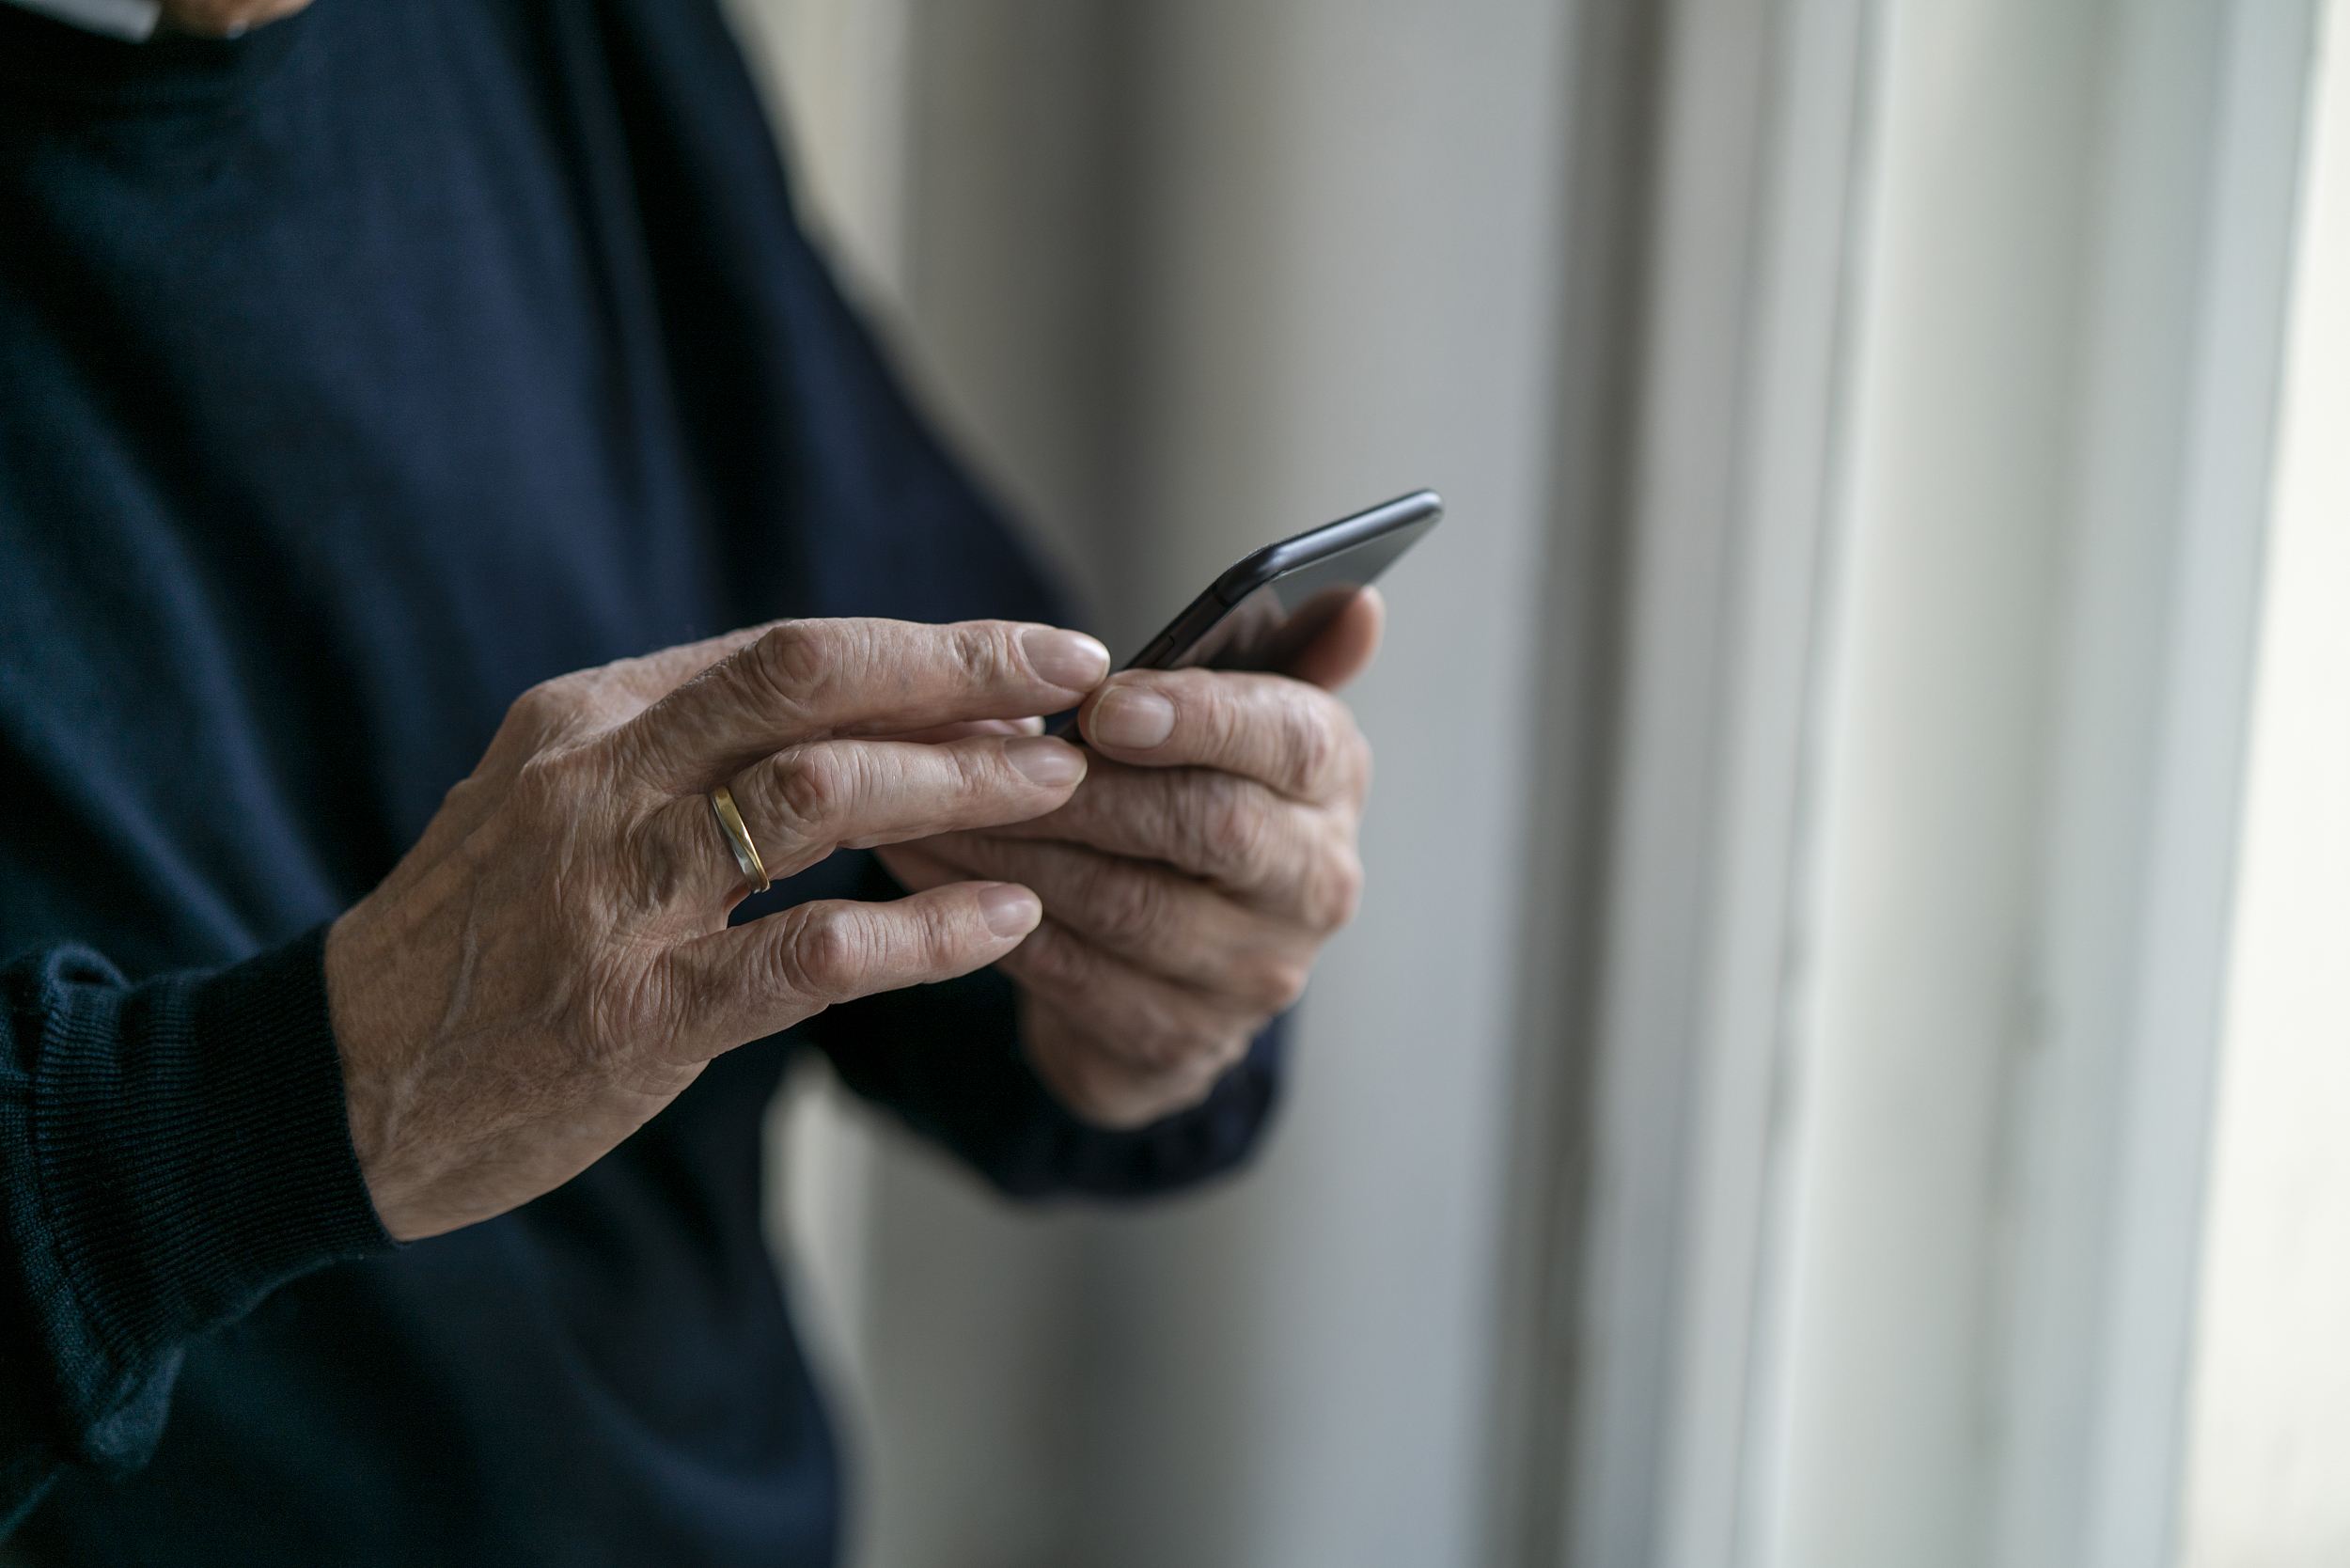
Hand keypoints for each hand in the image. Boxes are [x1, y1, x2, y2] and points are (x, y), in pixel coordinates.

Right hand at [325, 617, 1107, 1238]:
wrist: (338, 1087)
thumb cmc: (475, 942)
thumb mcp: (553, 804)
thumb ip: (678, 752)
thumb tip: (843, 708)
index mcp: (589, 718)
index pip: (785, 651)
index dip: (925, 647)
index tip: (1032, 651)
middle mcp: (600, 783)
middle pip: (809, 682)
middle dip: (961, 671)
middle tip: (1078, 681)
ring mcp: (613, 896)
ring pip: (818, 796)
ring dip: (958, 785)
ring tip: (1060, 788)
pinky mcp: (635, 1015)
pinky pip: (810, 955)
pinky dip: (925, 933)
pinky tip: (1007, 918)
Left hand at [878, 591, 1381, 1126]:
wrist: (1175, 964)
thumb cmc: (1189, 799)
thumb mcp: (1234, 720)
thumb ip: (1279, 650)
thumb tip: (1360, 603)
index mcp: (1332, 780)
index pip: (1292, 741)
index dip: (1200, 719)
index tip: (1103, 703)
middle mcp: (1315, 883)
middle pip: (1211, 827)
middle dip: (1087, 789)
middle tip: (984, 753)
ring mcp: (1254, 974)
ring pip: (1128, 904)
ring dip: (1018, 848)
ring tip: (927, 800)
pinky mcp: (1180, 1039)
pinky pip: (1073, 974)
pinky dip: (989, 916)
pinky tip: (923, 867)